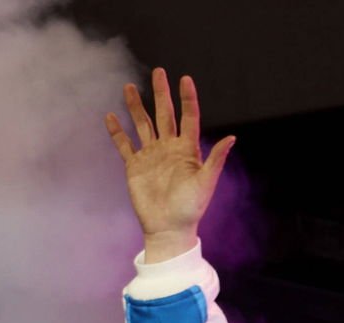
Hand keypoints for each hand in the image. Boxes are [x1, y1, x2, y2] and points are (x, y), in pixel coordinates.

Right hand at [104, 68, 234, 262]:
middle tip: (159, 71)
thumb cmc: (190, 209)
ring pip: (143, 124)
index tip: (185, 79)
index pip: (188, 117)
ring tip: (129, 87)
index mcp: (187, 150)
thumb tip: (232, 137)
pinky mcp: (135, 167)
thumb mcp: (206, 183)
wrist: (168, 228)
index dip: (187, 98)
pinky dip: (117, 132)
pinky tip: (110, 117)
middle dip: (161, 93)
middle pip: (165, 114)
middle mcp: (169, 149)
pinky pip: (125, 145)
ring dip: (136, 107)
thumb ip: (216, 160)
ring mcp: (151, 156)